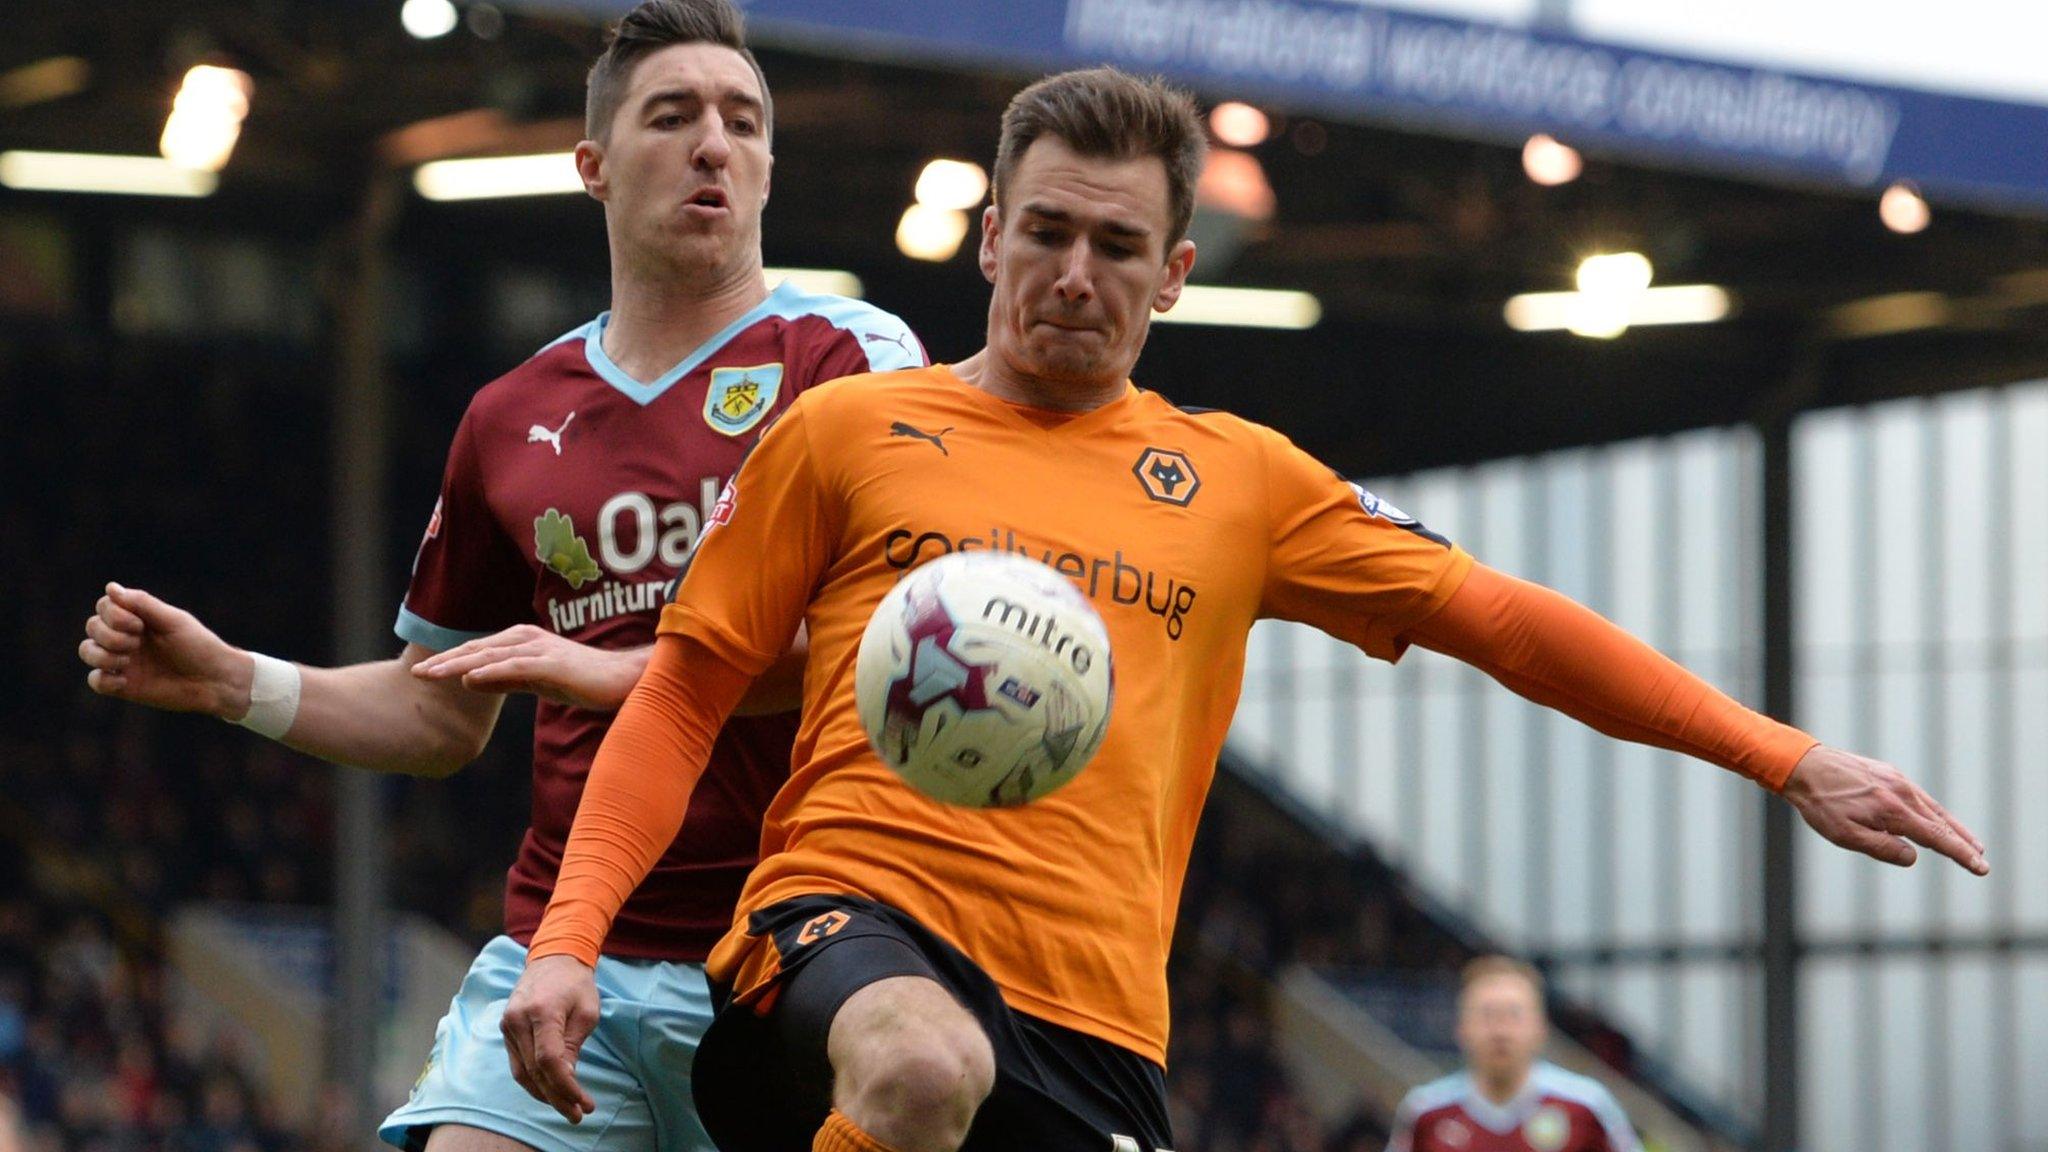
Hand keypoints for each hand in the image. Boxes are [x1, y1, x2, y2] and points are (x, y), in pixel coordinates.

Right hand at [80, 583, 251, 717]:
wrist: (215, 681)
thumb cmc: (199, 646)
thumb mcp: (173, 620)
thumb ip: (142, 604)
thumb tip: (110, 587)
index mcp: (138, 618)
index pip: (104, 606)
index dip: (112, 614)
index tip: (139, 624)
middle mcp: (126, 637)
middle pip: (92, 627)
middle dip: (109, 634)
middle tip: (137, 643)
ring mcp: (123, 661)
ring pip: (87, 651)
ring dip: (103, 654)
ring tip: (128, 660)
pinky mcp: (123, 686)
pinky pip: (95, 681)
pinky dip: (104, 680)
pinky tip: (125, 681)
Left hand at [411, 625, 645, 710]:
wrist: (621, 681)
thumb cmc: (582, 681)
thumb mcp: (535, 681)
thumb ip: (503, 680)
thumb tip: (468, 681)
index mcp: (522, 641)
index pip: (478, 651)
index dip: (449, 661)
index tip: (422, 673)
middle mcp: (528, 639)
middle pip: (478, 650)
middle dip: (445, 661)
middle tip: (415, 674)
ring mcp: (540, 650)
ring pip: (490, 657)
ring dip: (459, 665)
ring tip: (431, 676)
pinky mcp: (552, 664)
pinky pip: (516, 668)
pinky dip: (491, 672)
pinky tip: (470, 679)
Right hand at [502, 954, 600, 1122]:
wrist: (553, 957)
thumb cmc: (576, 983)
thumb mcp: (586, 1012)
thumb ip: (573, 1046)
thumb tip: (565, 1079)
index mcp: (541, 1011)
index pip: (548, 1060)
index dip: (565, 1086)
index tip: (583, 1102)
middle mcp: (517, 1019)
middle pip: (534, 1070)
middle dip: (557, 1097)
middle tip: (578, 1114)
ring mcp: (508, 1025)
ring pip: (522, 1072)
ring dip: (544, 1094)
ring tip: (567, 1108)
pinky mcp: (506, 1029)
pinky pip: (517, 1063)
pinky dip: (533, 1081)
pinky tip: (549, 1092)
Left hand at [1781, 745, 1986, 874]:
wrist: (1804, 765)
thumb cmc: (1821, 804)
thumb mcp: (1846, 836)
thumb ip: (1882, 848)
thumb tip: (1913, 857)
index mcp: (1895, 811)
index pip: (1937, 838)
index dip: (1961, 854)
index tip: (1981, 867)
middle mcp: (1902, 793)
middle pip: (1941, 823)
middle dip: (1964, 843)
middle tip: (1982, 860)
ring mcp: (1897, 780)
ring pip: (1932, 808)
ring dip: (1952, 827)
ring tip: (1969, 843)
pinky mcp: (1888, 773)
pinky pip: (1918, 796)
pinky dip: (1933, 810)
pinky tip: (1934, 818)